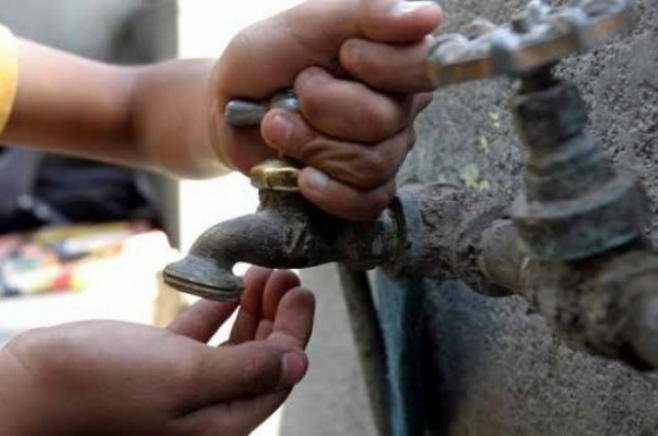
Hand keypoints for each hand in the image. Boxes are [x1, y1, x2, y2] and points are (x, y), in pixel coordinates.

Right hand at [0, 267, 314, 435]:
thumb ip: (246, 371)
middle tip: (286, 274)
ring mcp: (180, 388)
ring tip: (262, 272)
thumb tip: (299, 363)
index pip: (278, 376)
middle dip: (278, 316)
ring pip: (232, 346)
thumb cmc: (101, 386)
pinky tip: (227, 287)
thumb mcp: (184, 377)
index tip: (302, 290)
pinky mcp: (155, 367)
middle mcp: (205, 410)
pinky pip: (198, 339)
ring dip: (251, 309)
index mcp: (220, 424)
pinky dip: (215, 311)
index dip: (296, 332)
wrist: (25, 391)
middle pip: (260, 359)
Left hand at [209, 0, 441, 219]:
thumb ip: (367, 13)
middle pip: (384, 122)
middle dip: (323, 108)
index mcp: (395, 61)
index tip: (344, 55)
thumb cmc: (268, 59)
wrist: (228, 109)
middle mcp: (398, 108)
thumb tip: (429, 17)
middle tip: (294, 94)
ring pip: (371, 164)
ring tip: (278, 127)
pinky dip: (329, 192)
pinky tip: (303, 176)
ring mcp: (385, 151)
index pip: (422, 68)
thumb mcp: (309, 21)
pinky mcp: (364, 189)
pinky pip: (368, 203)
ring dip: (311, 145)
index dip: (379, 67)